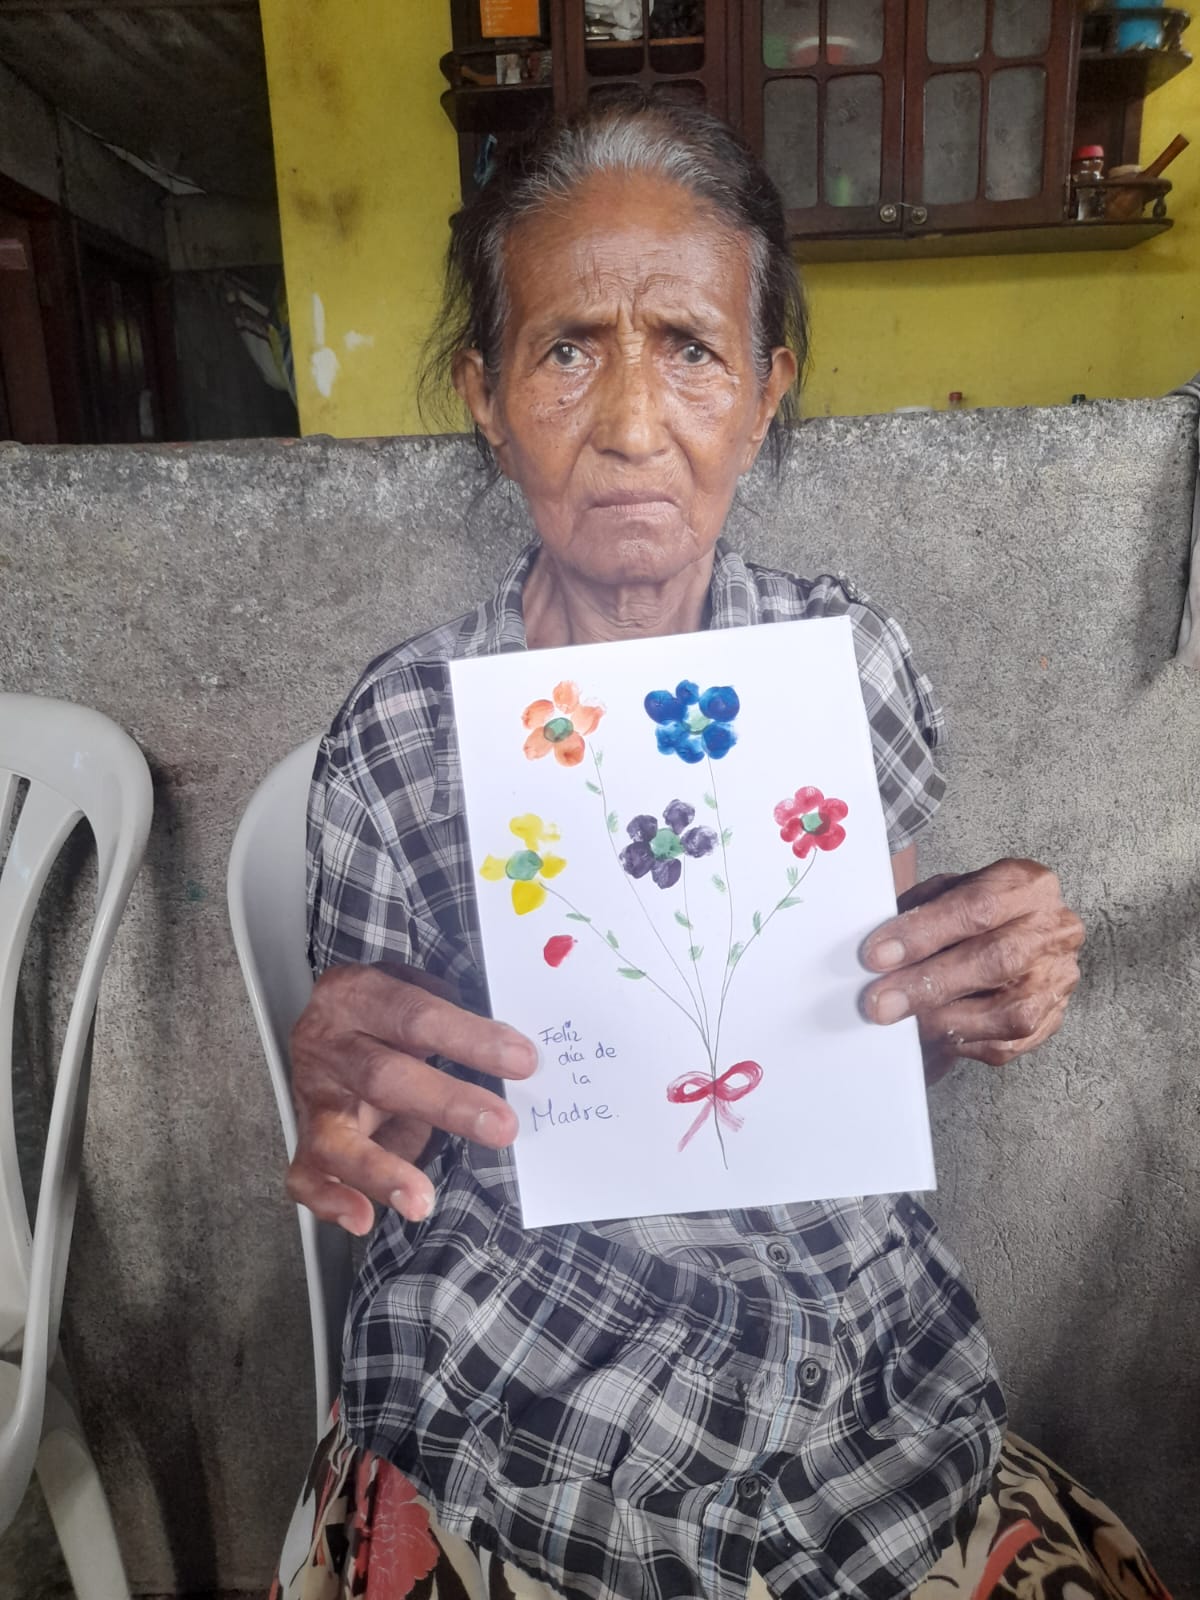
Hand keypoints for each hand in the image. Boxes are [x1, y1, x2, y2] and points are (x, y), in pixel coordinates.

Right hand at [286, 963, 537, 1233]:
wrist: (326, 1020)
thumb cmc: (388, 1012)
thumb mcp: (417, 991)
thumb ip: (456, 1016)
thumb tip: (519, 1055)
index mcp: (359, 995)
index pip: (416, 1015)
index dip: (470, 1039)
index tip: (522, 1060)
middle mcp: (328, 1045)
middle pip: (382, 1077)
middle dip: (446, 1104)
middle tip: (501, 1127)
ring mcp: (313, 1096)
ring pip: (336, 1137)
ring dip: (380, 1171)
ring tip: (421, 1200)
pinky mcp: (305, 1137)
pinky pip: (305, 1175)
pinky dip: (331, 1200)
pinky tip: (362, 1219)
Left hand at [860, 859, 1083, 1083]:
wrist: (1014, 933)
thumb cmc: (970, 911)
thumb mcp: (943, 892)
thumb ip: (918, 913)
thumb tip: (880, 954)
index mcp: (1027, 885)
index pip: (977, 906)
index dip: (925, 932)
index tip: (877, 955)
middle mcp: (1053, 930)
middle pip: (996, 960)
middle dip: (929, 984)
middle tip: (881, 1002)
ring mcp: (1058, 978)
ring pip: (1008, 1011)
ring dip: (945, 1021)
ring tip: (901, 1023)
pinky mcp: (1052, 1020)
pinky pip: (1007, 1044)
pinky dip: (963, 1042)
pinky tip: (932, 1035)